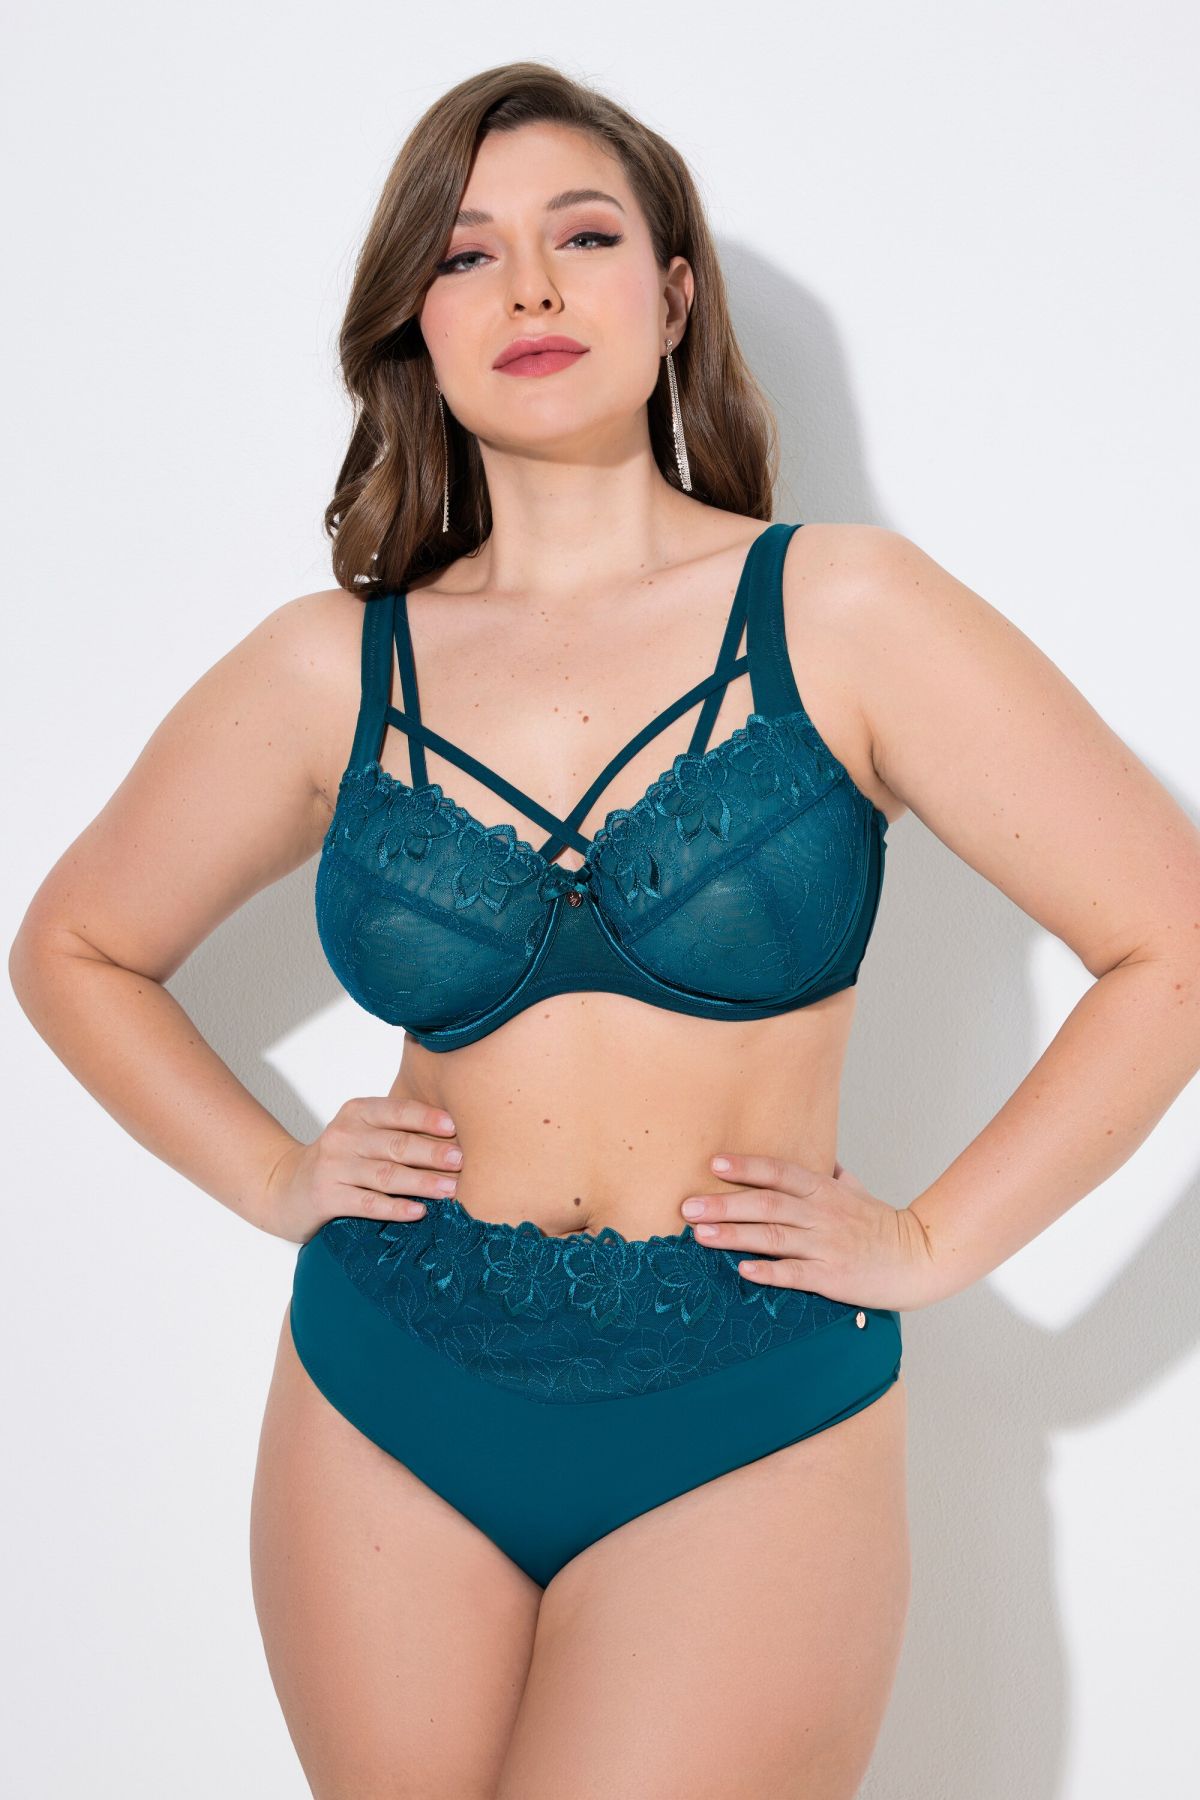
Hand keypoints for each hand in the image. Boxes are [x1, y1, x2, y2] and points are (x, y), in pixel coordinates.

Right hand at [254, 1097, 462, 1244]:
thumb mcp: (362, 1134)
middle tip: (462, 1161)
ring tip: (450, 1189)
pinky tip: (418, 1212)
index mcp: (357, 1112)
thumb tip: (453, 1137)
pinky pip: (368, 1203)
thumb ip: (397, 1131)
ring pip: (386, 1175)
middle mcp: (343, 1136)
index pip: (396, 1111)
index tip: (455, 1127)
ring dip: (422, 1182)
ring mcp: (333, 1167)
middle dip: (432, 1153)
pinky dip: (395, 1208)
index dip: (426, 1118)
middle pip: (396, 1144)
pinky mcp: (327, 1197)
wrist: (286, 1187)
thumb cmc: (340, 1159)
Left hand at [680, 1152, 940, 1311]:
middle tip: (687, 1207)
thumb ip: (832, 1174)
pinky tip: (742, 1271)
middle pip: (766, 1204)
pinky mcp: (831, 1277)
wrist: (920, 1257)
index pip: (779, 1172)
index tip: (714, 1164)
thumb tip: (820, 1157)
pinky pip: (794, 1274)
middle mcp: (821, 1214)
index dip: (747, 1167)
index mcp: (824, 1190)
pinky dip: (768, 1272)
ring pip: (772, 1237)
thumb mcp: (856, 1191)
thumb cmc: (883, 1225)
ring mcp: (825, 1246)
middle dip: (724, 1204)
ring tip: (700, 1235)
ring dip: (733, 1235)